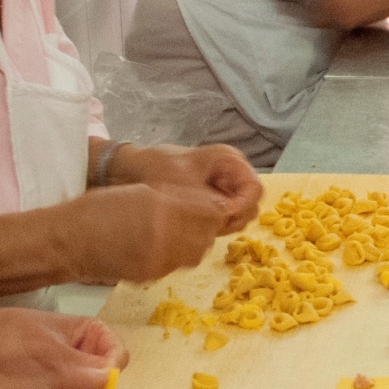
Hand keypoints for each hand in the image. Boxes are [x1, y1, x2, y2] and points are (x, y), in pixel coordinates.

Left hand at [0, 304, 125, 388]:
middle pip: (107, 384)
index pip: (118, 355)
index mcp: (90, 334)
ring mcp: (73, 381)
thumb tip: (105, 378)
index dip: (111, 371)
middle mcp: (87, 359)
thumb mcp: (40, 344)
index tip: (99, 385)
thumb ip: (72, 361)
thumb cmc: (7, 334)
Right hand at [60, 182, 234, 284]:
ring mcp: (160, 261)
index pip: (212, 214)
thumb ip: (179, 199)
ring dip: (194, 242)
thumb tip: (210, 205)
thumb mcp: (143, 191)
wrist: (70, 241)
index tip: (208, 205)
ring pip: (197, 254)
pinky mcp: (152, 275)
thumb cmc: (100, 208)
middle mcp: (166, 238)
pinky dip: (176, 254)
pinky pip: (177, 265)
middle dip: (206, 226)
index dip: (213, 209)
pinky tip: (161, 244)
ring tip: (176, 231)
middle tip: (192, 217)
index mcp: (163, 210)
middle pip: (208, 236)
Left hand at [113, 143, 262, 232]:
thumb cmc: (158, 169)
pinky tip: (197, 227)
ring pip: (240, 215)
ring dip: (224, 225)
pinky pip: (226, 219)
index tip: (223, 217)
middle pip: (251, 205)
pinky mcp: (216, 201)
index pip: (254, 189)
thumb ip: (209, 202)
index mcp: (230, 160)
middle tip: (211, 225)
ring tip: (201, 226)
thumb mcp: (184, 185)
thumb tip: (228, 216)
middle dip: (234, 218)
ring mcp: (225, 188)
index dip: (242, 206)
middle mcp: (233, 173)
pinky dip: (216, 226)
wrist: (134, 169)